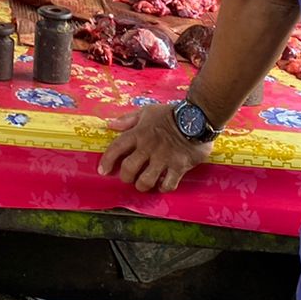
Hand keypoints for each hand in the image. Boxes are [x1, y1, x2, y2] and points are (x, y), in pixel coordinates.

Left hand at [98, 104, 212, 191]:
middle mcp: (148, 147)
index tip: (102, 170)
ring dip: (141, 185)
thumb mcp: (147, 112)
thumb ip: (128, 119)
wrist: (198, 117)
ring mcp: (164, 158)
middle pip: (129, 169)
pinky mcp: (179, 166)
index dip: (107, 160)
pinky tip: (162, 184)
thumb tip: (109, 125)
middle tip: (128, 177)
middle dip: (125, 177)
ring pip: (146, 180)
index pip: (116, 148)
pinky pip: (168, 184)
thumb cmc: (170, 114)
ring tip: (143, 183)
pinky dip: (162, 188)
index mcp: (139, 133)